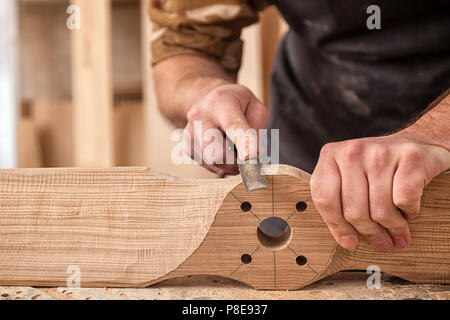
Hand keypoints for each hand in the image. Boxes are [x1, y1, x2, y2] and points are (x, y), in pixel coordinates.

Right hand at [184, 84, 269, 174]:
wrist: (211, 102)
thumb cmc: (238, 105)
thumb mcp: (256, 108)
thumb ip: (257, 130)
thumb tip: (254, 155)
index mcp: (221, 102)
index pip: (232, 125)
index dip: (242, 141)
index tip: (250, 155)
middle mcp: (200, 116)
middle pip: (215, 152)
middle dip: (235, 162)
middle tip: (248, 158)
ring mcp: (191, 133)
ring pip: (214, 163)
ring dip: (231, 163)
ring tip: (233, 146)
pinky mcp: (188, 148)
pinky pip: (210, 167)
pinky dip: (222, 164)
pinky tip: (223, 149)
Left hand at [310, 134, 449, 250]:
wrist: (416, 143)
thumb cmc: (376, 169)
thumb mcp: (349, 180)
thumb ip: (338, 205)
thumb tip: (347, 242)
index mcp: (330, 155)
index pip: (325, 200)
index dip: (337, 226)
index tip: (350, 242)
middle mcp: (353, 151)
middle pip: (354, 210)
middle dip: (370, 232)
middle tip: (382, 242)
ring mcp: (380, 151)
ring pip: (380, 209)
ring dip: (392, 227)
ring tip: (397, 233)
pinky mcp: (409, 156)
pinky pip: (404, 199)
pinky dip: (409, 211)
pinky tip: (409, 211)